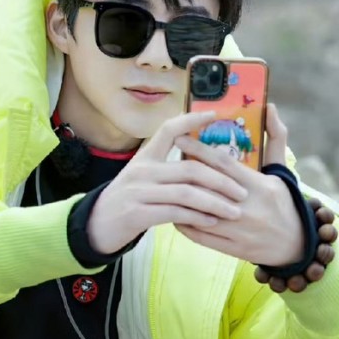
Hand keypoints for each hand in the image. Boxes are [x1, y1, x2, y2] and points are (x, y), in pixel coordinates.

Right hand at [86, 110, 248, 254]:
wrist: (97, 225)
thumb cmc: (127, 200)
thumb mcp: (142, 177)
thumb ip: (166, 168)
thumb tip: (201, 162)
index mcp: (145, 157)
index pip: (168, 130)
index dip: (191, 119)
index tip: (215, 114)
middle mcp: (142, 171)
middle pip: (189, 169)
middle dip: (221, 180)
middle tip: (241, 191)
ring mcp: (139, 192)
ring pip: (186, 193)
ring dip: (215, 203)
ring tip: (234, 211)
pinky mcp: (138, 214)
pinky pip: (175, 213)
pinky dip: (197, 217)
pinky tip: (212, 221)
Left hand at [172, 103, 305, 265]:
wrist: (297, 246)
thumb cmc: (286, 203)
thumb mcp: (283, 171)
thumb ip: (276, 137)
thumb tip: (269, 107)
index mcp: (259, 185)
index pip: (223, 163)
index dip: (199, 148)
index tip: (179, 137)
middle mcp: (248, 207)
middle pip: (207, 187)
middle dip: (183, 172)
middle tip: (165, 161)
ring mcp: (239, 229)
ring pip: (199, 212)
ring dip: (180, 199)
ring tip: (166, 187)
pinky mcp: (232, 247)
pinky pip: (200, 235)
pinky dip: (184, 223)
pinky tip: (175, 212)